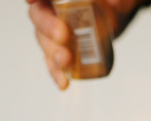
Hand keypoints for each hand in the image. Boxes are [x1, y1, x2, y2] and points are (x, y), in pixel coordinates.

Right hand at [26, 0, 149, 89]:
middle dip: (47, 27)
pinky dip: (57, 73)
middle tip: (62, 36)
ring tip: (66, 61)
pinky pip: (53, 62)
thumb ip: (117, 0)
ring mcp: (53, 29)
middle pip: (38, 15)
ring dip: (53, 53)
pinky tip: (63, 83)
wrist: (119, 9)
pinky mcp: (61, 48)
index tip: (32, 1)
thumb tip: (114, 4)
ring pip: (44, 41)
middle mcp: (51, 7)